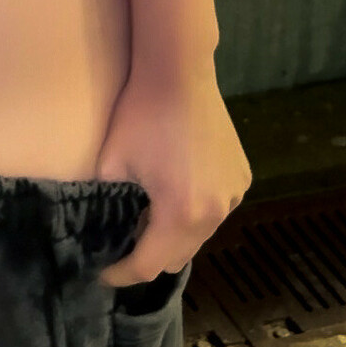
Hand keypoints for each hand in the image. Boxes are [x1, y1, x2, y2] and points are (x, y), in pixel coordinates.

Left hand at [94, 68, 250, 285]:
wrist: (178, 73)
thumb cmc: (141, 115)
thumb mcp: (112, 163)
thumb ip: (110, 201)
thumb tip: (106, 222)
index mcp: (180, 214)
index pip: (149, 265)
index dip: (123, 273)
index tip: (104, 273)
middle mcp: (214, 213)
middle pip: (178, 255)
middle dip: (151, 253)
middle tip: (127, 235)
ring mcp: (233, 195)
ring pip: (201, 234)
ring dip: (176, 232)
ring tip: (152, 210)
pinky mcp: (242, 177)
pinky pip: (217, 209)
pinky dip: (198, 209)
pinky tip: (181, 187)